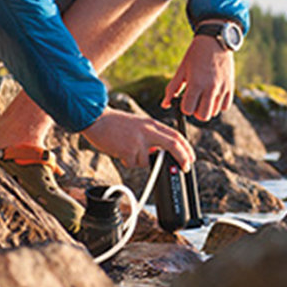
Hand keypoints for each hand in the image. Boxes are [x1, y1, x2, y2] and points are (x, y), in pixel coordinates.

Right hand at [81, 107, 195, 170]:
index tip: (190, 157)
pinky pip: (133, 164)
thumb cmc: (115, 123)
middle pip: (173, 145)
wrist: (96, 119)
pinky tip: (119, 150)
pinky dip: (127, 161)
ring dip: (139, 160)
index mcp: (151, 123)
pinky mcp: (128, 150)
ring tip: (126, 148)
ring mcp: (138, 141)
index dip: (186, 147)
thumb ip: (150, 136)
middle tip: (186, 167)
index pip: (175, 134)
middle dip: (183, 158)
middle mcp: (147, 131)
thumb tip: (159, 152)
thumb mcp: (138, 124)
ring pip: (147, 161)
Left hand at [162, 35, 234, 121]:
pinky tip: (213, 95)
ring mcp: (222, 88)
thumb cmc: (195, 54)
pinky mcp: (230, 87)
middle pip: (203, 116)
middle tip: (195, 101)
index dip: (184, 107)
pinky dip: (218, 104)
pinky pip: (225, 107)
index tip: (185, 100)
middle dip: (196, 112)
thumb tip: (165, 105)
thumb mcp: (182, 69)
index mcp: (196, 83)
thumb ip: (172, 88)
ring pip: (214, 113)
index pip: (188, 110)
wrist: (215, 40)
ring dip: (207, 108)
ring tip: (204, 96)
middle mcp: (211, 88)